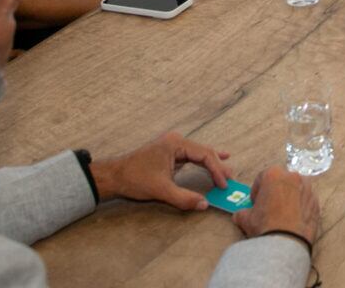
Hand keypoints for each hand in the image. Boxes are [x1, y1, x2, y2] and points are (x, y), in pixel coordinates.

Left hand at [89, 131, 232, 211]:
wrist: (114, 176)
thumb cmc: (135, 179)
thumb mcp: (161, 190)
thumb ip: (184, 198)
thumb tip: (205, 204)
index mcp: (175, 144)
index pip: (204, 154)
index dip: (216, 170)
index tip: (224, 184)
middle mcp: (175, 141)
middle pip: (203, 151)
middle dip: (217, 165)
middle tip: (231, 178)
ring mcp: (172, 145)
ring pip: (198, 153)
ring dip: (212, 163)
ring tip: (227, 170)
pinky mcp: (169, 153)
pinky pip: (191, 156)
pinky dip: (202, 161)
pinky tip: (215, 159)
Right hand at [233, 167, 320, 243]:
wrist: (286, 243)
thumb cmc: (265, 225)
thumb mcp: (245, 218)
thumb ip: (243, 212)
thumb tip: (241, 215)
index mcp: (274, 174)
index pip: (262, 177)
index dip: (257, 190)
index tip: (255, 202)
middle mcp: (293, 177)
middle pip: (281, 181)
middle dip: (274, 192)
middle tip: (268, 207)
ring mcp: (308, 189)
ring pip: (296, 190)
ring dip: (289, 198)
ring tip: (281, 215)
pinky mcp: (317, 203)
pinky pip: (306, 202)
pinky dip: (300, 208)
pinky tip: (292, 221)